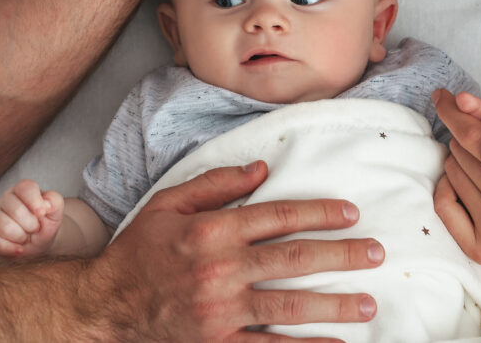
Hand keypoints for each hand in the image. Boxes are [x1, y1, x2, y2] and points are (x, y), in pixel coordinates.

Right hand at [0, 179, 63, 258]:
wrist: (40, 243)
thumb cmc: (46, 224)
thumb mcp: (56, 212)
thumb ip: (55, 201)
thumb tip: (45, 204)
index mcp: (22, 190)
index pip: (25, 188)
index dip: (35, 202)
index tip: (42, 213)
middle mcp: (5, 200)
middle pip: (16, 210)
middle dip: (31, 225)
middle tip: (35, 228)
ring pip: (5, 227)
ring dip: (21, 237)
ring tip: (25, 237)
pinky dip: (9, 249)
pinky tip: (19, 249)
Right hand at [82, 161, 383, 339]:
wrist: (104, 307)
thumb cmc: (138, 252)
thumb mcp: (168, 204)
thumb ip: (216, 183)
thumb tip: (262, 169)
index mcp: (213, 230)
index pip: (279, 216)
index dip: (320, 213)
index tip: (350, 214)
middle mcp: (222, 269)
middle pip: (295, 258)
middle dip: (342, 255)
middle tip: (376, 253)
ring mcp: (221, 311)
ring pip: (289, 305)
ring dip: (334, 305)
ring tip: (367, 303)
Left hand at [433, 83, 480, 279]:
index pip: (476, 136)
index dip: (455, 111)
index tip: (442, 95)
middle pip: (461, 152)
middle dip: (468, 137)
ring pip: (453, 173)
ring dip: (460, 160)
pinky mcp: (479, 250)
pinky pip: (445, 205)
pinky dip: (447, 186)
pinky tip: (462, 179)